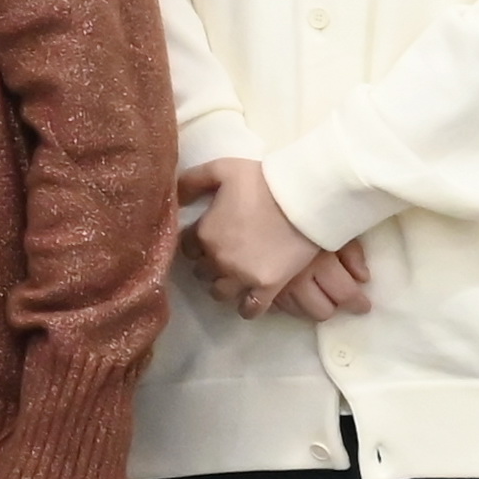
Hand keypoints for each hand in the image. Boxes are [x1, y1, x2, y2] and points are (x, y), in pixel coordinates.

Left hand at [181, 160, 362, 322]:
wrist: (304, 198)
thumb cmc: (263, 181)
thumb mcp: (221, 169)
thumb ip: (191, 182)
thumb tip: (174, 197)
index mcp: (204, 233)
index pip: (187, 247)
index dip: (197, 243)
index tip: (208, 239)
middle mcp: (217, 259)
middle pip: (201, 272)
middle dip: (209, 265)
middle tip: (226, 256)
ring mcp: (242, 276)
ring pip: (220, 293)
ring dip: (224, 286)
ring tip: (236, 277)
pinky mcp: (267, 287)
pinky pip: (250, 309)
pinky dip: (247, 308)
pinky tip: (250, 299)